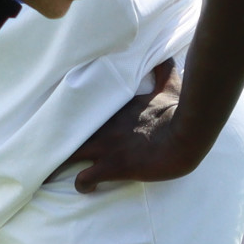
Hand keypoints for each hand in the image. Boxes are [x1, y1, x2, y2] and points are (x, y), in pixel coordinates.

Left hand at [65, 61, 211, 193]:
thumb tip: (164, 56)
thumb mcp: (170, 86)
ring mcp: (107, 147)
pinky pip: (84, 179)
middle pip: (68, 130)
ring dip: (62, 163)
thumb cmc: (178, 112)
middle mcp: (105, 126)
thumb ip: (163, 72)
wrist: (186, 135)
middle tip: (57, 145)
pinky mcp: (113, 167)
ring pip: (68, 155)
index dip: (75, 116)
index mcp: (115, 109)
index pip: (84, 109)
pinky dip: (82, 184)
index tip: (73, 120)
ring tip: (60, 170)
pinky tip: (87, 186)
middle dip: (60, 137)